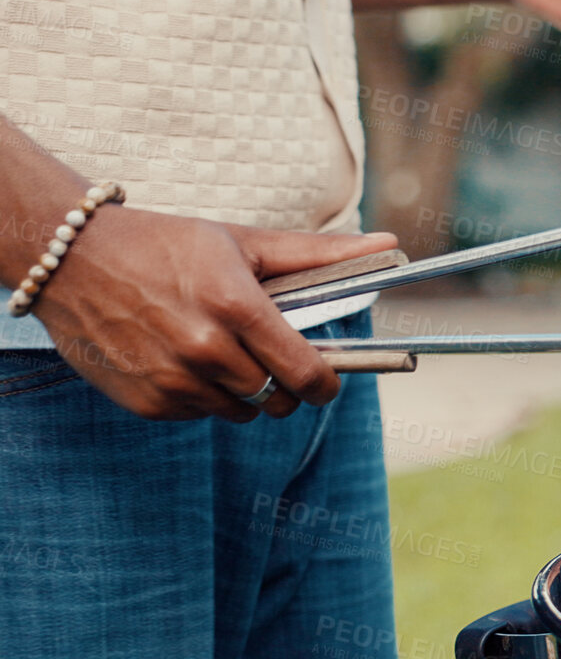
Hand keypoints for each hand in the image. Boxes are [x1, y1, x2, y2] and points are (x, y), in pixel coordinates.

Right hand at [29, 207, 397, 421]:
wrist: (72, 258)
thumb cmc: (167, 245)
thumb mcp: (244, 243)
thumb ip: (319, 255)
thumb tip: (389, 246)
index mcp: (237, 306)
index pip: (307, 373)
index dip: (326, 384)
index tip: (327, 379)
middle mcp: (205, 348)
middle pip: (278, 400)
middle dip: (285, 386)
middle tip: (269, 358)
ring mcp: (172, 380)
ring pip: (242, 412)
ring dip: (243, 391)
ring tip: (220, 351)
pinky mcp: (146, 403)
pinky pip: (200, 415)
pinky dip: (202, 396)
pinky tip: (183, 359)